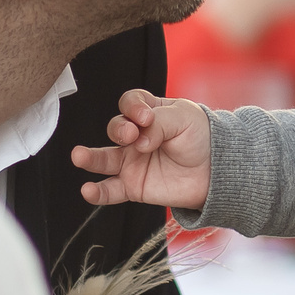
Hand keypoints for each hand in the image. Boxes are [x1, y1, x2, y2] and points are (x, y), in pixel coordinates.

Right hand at [72, 88, 212, 210]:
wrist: (216, 172)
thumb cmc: (202, 138)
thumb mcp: (185, 119)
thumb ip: (159, 123)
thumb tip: (139, 141)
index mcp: (149, 113)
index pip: (130, 103)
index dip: (133, 107)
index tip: (146, 117)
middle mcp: (136, 136)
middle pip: (115, 127)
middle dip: (120, 129)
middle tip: (132, 134)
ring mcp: (131, 161)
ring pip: (104, 159)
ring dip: (90, 158)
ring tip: (79, 156)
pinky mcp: (132, 186)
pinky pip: (110, 190)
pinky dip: (97, 192)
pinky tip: (88, 190)